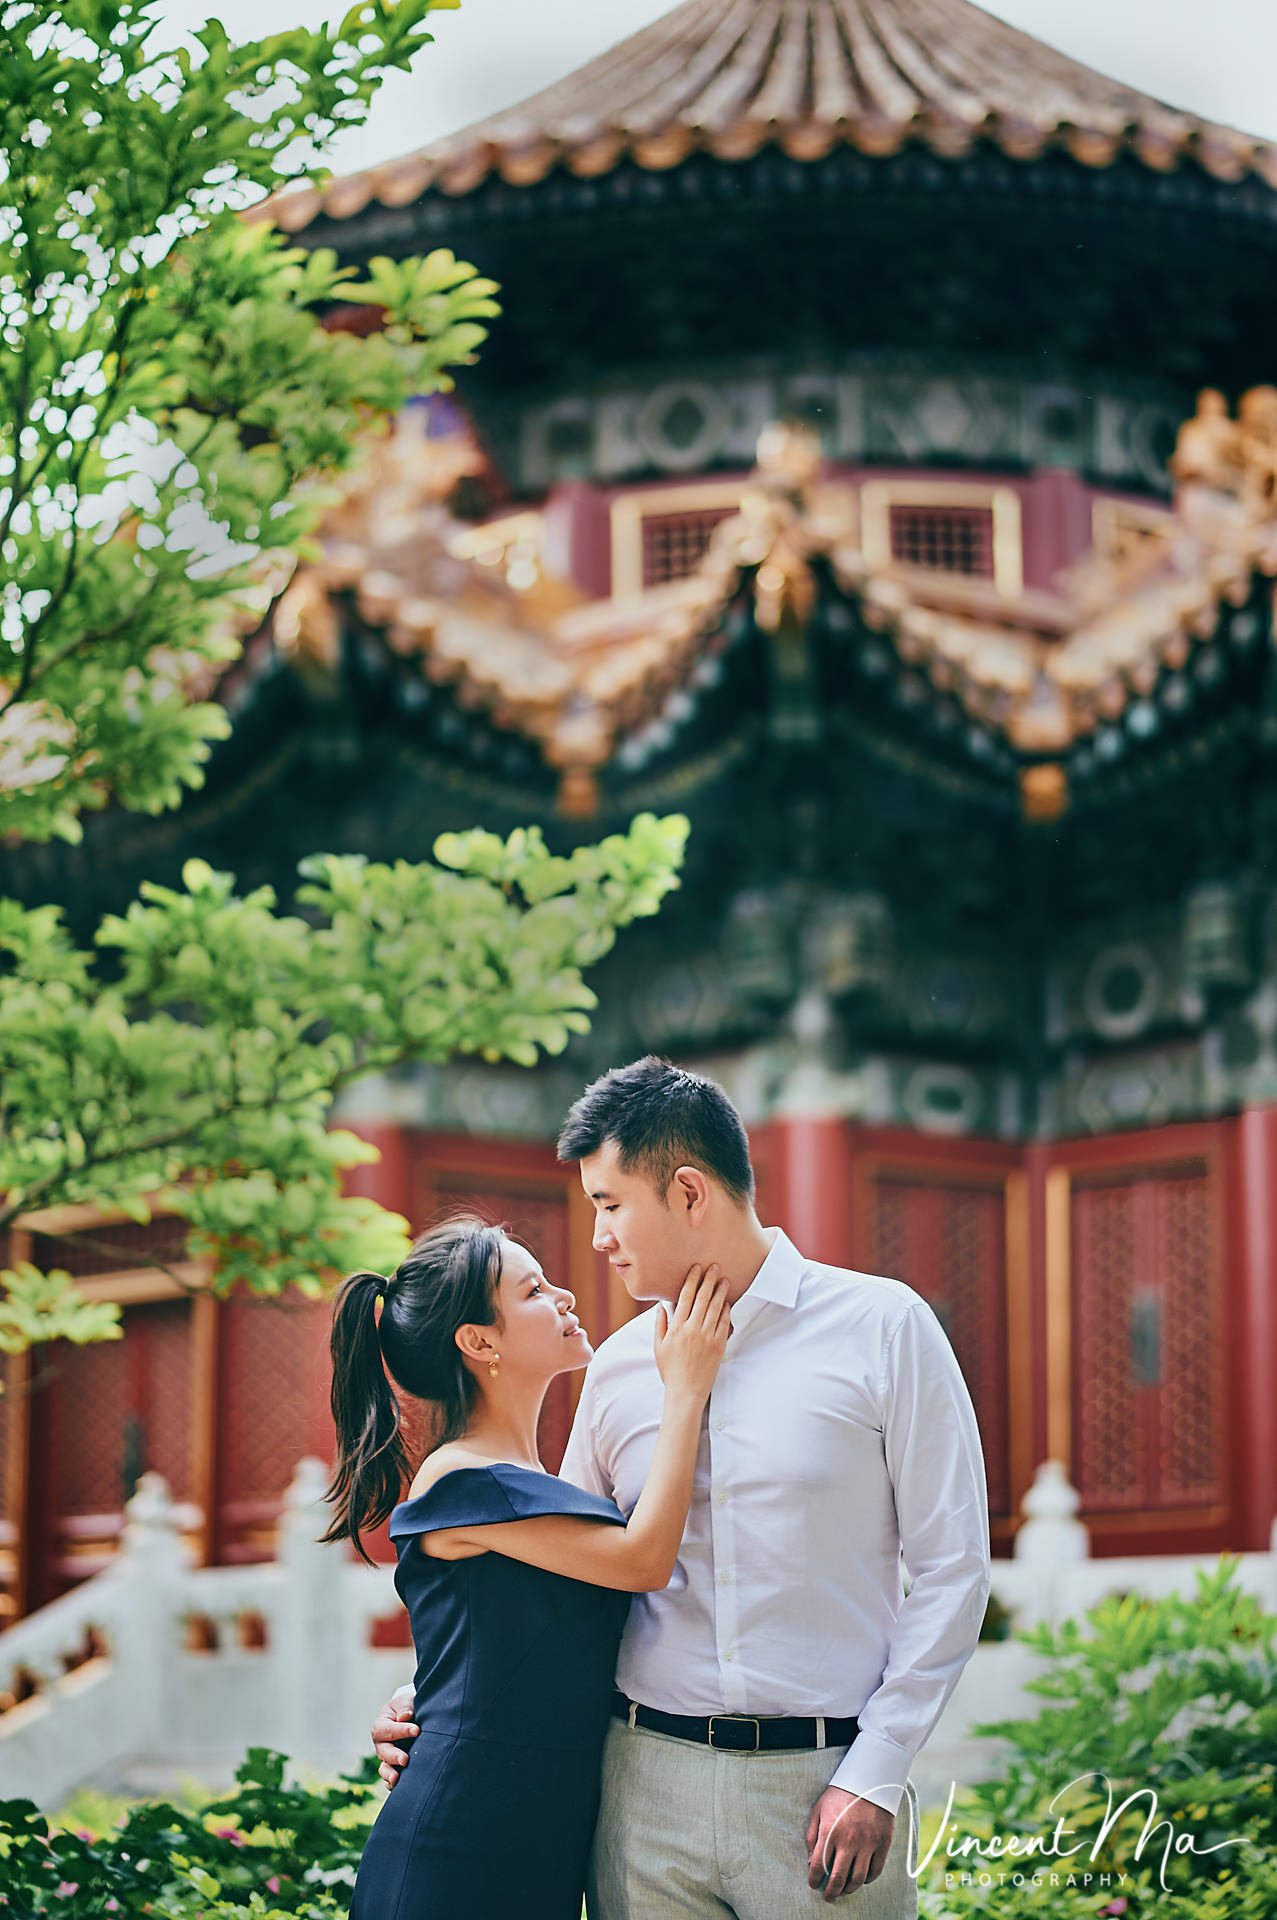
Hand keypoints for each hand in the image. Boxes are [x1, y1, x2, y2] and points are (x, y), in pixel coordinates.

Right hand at [371, 1685, 418, 1788]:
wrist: (411, 1717)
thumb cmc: (406, 1708)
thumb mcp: (404, 1702)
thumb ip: (404, 1707)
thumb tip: (405, 1716)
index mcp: (381, 1726)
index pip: (388, 1730)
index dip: (401, 1730)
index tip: (417, 1730)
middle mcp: (382, 1744)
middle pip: (384, 1752)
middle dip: (394, 1756)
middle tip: (405, 1760)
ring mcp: (387, 1758)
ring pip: (384, 1769)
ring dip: (389, 1774)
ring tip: (396, 1779)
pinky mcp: (395, 1768)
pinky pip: (390, 1779)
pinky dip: (392, 1784)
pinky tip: (399, 1787)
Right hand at [653, 1263, 729, 1401]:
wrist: (686, 1391)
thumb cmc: (670, 1370)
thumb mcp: (659, 1346)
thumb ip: (660, 1325)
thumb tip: (661, 1306)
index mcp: (677, 1327)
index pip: (685, 1297)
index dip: (691, 1280)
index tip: (696, 1268)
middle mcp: (692, 1329)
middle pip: (702, 1298)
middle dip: (708, 1280)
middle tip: (714, 1266)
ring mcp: (707, 1337)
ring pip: (715, 1308)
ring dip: (720, 1292)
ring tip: (724, 1280)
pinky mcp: (718, 1345)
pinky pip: (724, 1324)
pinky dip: (726, 1311)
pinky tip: (727, 1302)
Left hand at [805, 1787, 894, 1901]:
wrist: (869, 1781)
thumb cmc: (840, 1795)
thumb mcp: (819, 1809)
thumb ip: (812, 1835)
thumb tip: (811, 1861)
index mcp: (830, 1831)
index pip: (818, 1866)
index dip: (814, 1880)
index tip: (813, 1884)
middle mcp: (848, 1841)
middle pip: (838, 1878)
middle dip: (831, 1892)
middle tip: (828, 1896)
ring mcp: (867, 1844)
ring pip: (858, 1879)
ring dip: (849, 1889)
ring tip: (844, 1890)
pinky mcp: (883, 1844)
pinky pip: (875, 1871)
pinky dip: (868, 1880)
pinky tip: (861, 1879)